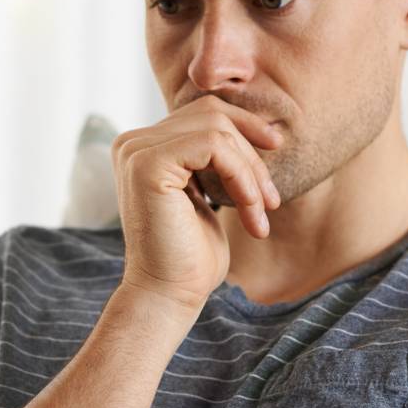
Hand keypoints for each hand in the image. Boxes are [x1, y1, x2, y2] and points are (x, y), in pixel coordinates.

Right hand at [110, 95, 282, 310]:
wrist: (170, 294)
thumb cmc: (192, 254)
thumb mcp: (207, 193)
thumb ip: (212, 158)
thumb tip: (250, 122)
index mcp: (143, 147)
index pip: (203, 113)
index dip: (245, 128)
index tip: (276, 150)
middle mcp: (132, 142)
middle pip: (212, 113)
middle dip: (252, 151)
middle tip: (272, 198)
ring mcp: (136, 150)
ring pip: (217, 129)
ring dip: (252, 171)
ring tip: (263, 210)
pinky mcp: (148, 163)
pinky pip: (214, 147)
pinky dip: (243, 177)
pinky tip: (251, 211)